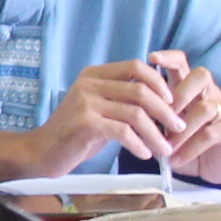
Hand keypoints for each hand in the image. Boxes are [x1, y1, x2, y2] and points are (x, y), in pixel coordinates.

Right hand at [43, 59, 186, 168]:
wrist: (41, 152)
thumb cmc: (74, 134)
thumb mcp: (97, 108)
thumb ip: (121, 99)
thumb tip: (159, 101)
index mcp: (94, 74)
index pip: (135, 66)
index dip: (158, 82)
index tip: (172, 101)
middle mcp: (89, 84)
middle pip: (140, 90)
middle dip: (165, 111)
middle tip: (178, 128)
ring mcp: (86, 103)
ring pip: (136, 113)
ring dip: (156, 133)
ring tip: (164, 149)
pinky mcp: (86, 124)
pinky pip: (123, 132)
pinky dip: (139, 144)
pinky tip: (144, 154)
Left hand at [155, 57, 220, 183]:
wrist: (219, 164)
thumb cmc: (187, 143)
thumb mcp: (164, 131)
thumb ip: (150, 121)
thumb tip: (126, 118)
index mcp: (190, 89)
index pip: (182, 63)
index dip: (169, 58)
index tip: (151, 58)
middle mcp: (209, 94)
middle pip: (201, 76)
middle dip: (179, 93)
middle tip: (162, 114)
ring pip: (205, 108)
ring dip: (181, 130)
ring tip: (165, 147)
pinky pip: (211, 134)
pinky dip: (189, 148)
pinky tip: (175, 161)